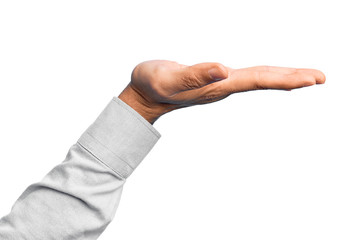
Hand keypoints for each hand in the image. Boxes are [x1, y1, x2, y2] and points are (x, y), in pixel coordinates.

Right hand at [118, 60, 325, 123]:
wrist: (145, 96)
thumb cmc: (151, 84)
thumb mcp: (168, 77)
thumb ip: (195, 74)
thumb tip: (224, 69)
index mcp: (216, 85)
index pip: (257, 80)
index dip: (285, 79)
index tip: (312, 80)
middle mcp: (222, 86)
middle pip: (263, 81)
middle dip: (292, 80)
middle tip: (320, 78)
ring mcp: (219, 85)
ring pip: (257, 80)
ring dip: (282, 78)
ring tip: (305, 78)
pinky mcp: (214, 81)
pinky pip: (246, 78)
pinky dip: (264, 76)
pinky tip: (269, 77)